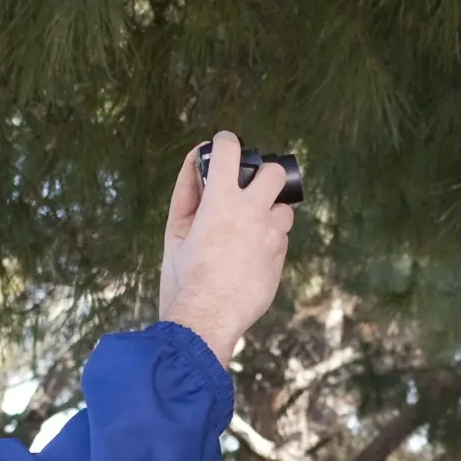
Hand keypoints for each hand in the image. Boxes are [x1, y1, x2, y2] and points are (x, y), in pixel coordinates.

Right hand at [157, 130, 294, 358]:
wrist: (207, 318)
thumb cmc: (184, 278)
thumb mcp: (175, 233)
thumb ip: (187, 194)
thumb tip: (195, 164)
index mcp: (221, 200)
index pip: (229, 149)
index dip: (225, 142)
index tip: (223, 146)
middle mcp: (253, 212)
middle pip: (274, 173)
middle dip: (263, 175)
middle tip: (248, 190)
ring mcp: (271, 237)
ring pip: (284, 210)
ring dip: (269, 213)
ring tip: (249, 231)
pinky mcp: (279, 260)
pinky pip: (281, 241)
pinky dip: (268, 242)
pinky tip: (249, 258)